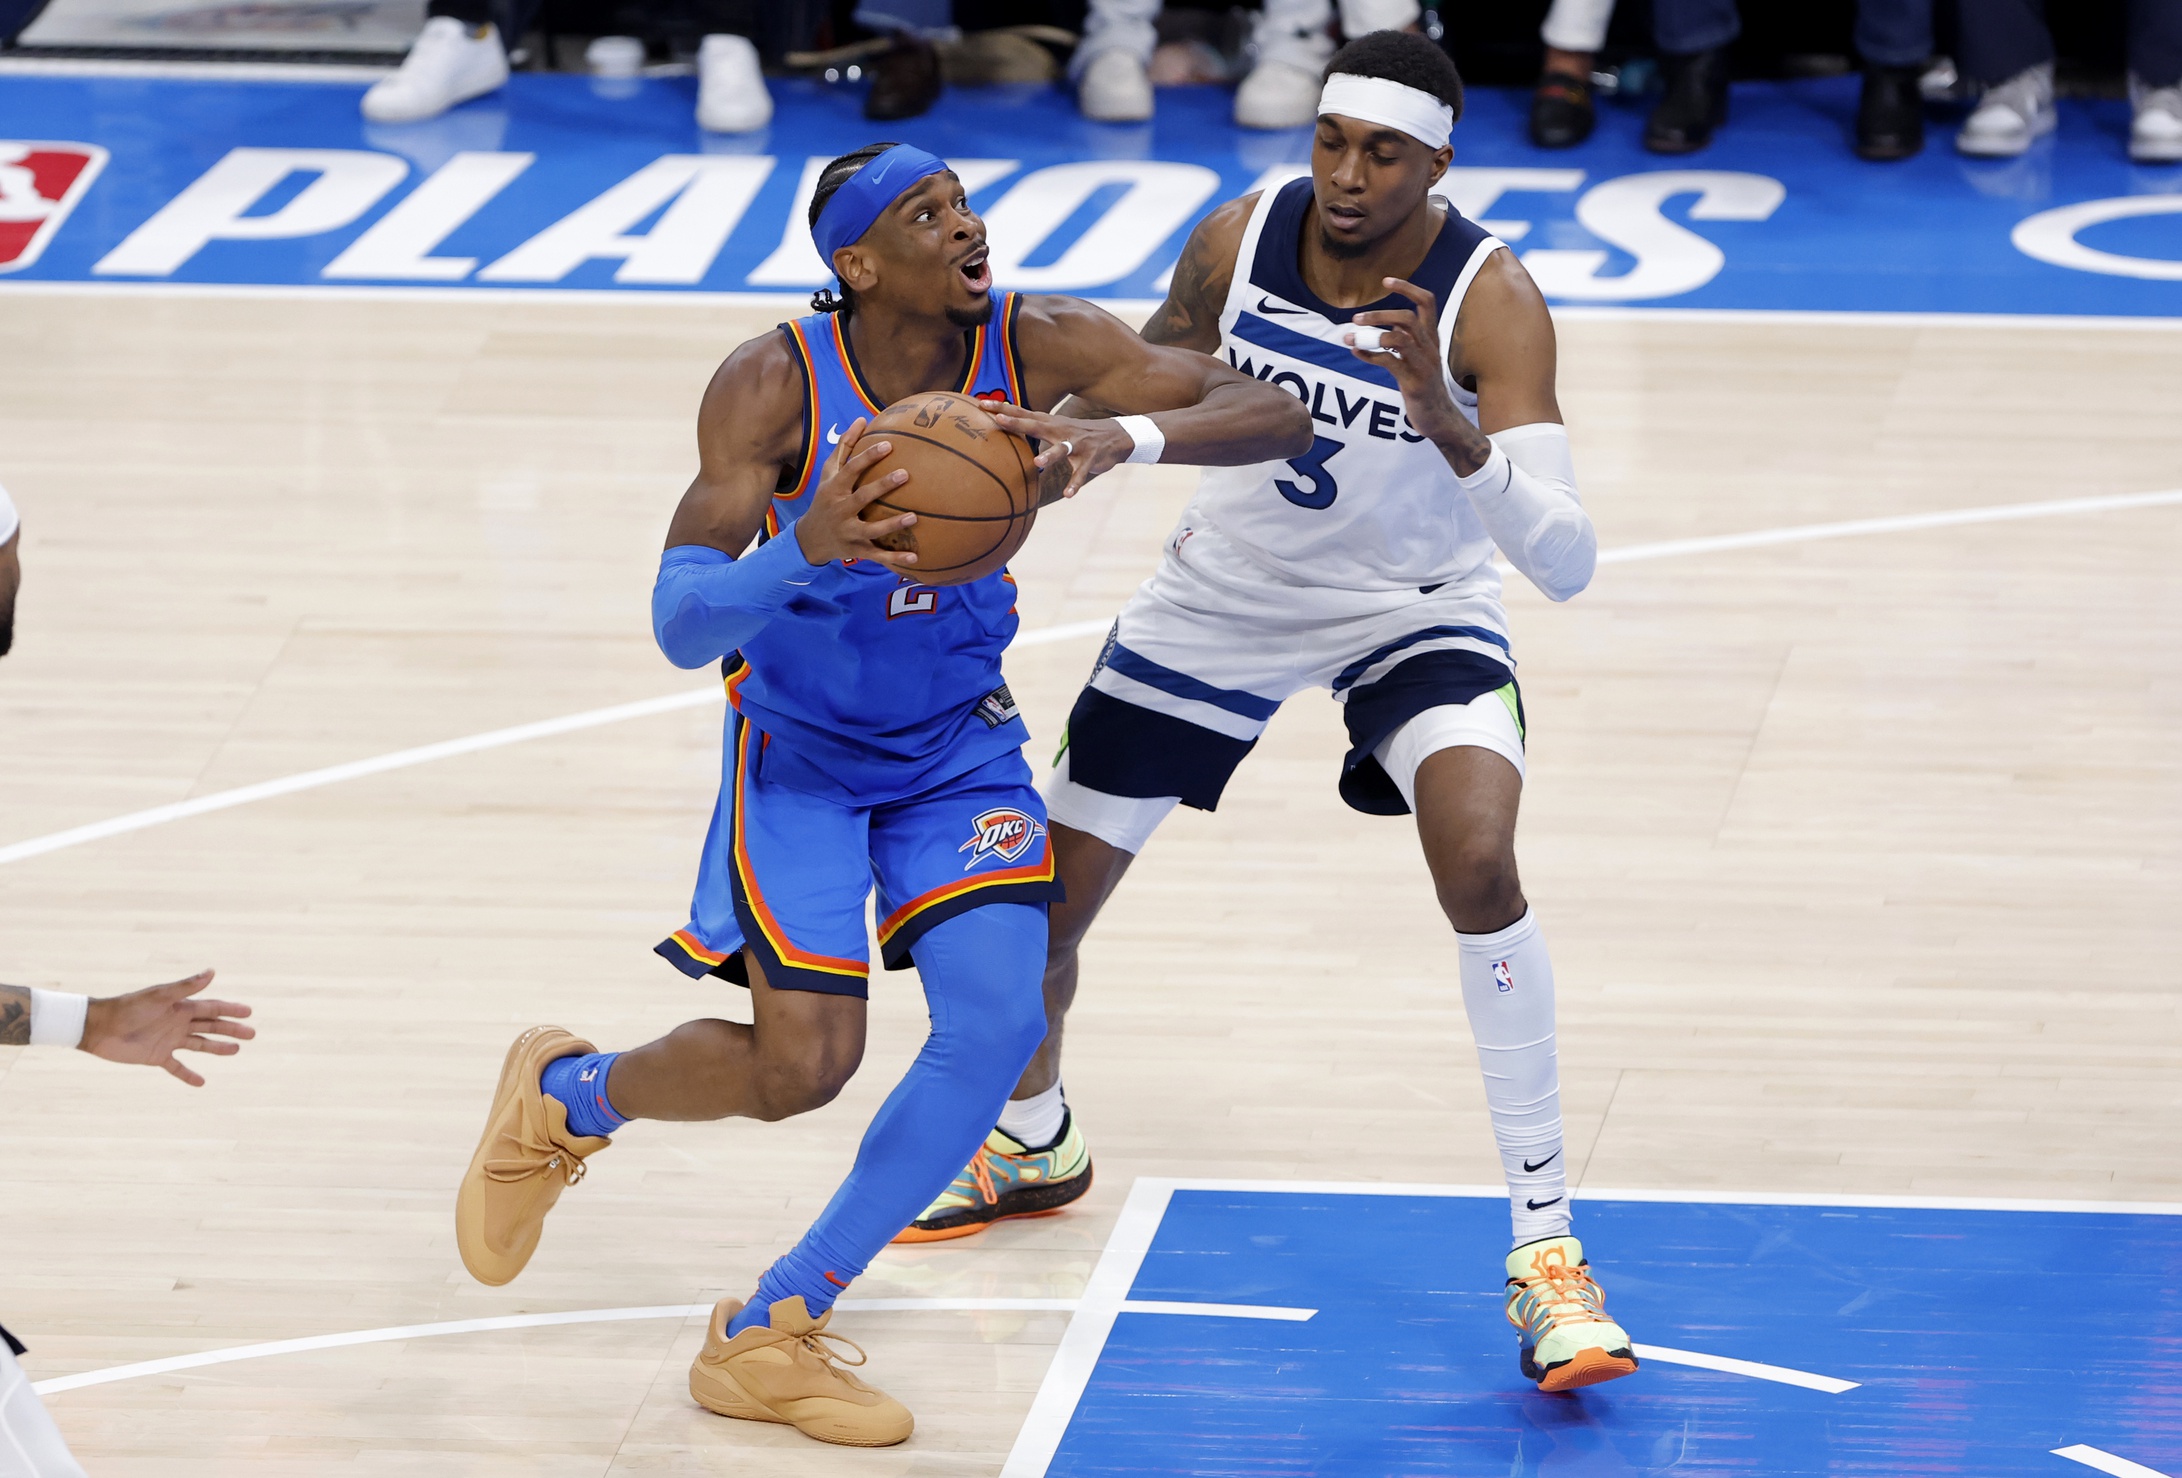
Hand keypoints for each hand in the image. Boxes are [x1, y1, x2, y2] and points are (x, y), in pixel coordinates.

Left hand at [80, 969, 253, 1086]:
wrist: (98, 1028)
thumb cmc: (128, 1008)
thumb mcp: (159, 996)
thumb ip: (186, 987)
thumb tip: (212, 971)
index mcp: (181, 1007)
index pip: (212, 1008)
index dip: (230, 1009)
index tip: (249, 1012)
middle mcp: (178, 1023)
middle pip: (210, 1026)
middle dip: (231, 1030)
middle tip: (252, 1034)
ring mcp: (169, 1040)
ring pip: (199, 1044)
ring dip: (217, 1048)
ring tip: (235, 1051)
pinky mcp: (156, 1057)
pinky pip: (176, 1067)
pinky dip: (187, 1075)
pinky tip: (201, 1083)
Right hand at [791, 418, 920, 572]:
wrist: (810, 539)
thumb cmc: (825, 499)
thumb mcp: (829, 474)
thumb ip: (845, 447)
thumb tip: (861, 419)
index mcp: (834, 489)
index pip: (851, 470)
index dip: (868, 457)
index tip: (888, 445)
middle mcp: (840, 510)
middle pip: (861, 497)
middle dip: (882, 486)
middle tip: (905, 474)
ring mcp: (848, 533)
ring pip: (871, 530)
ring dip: (892, 525)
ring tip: (914, 517)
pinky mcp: (857, 551)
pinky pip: (878, 556)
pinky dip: (896, 560)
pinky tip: (916, 559)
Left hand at [988, 406, 1132, 499]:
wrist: (1116, 436)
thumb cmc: (1077, 434)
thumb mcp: (1055, 427)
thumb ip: (1033, 428)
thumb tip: (1005, 429)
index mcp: (1049, 422)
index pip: (1021, 412)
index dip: (1002, 408)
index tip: (980, 403)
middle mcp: (1060, 430)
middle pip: (1035, 425)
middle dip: (1017, 422)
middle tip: (999, 420)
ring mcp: (1076, 444)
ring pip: (1061, 449)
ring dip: (1049, 456)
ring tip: (1037, 464)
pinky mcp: (1089, 459)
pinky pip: (1081, 473)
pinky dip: (1074, 484)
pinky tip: (1068, 495)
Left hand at [1348, 278, 1490, 472]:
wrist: (1439, 420)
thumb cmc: (1423, 388)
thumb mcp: (1415, 361)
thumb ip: (1400, 344)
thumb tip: (1375, 332)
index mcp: (1432, 339)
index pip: (1426, 302)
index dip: (1407, 288)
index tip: (1386, 280)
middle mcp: (1430, 348)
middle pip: (1407, 318)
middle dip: (1379, 314)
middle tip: (1356, 318)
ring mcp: (1424, 365)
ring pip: (1399, 338)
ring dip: (1370, 334)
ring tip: (1350, 338)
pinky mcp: (1414, 383)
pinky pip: (1389, 362)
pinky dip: (1369, 355)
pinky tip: (1356, 353)